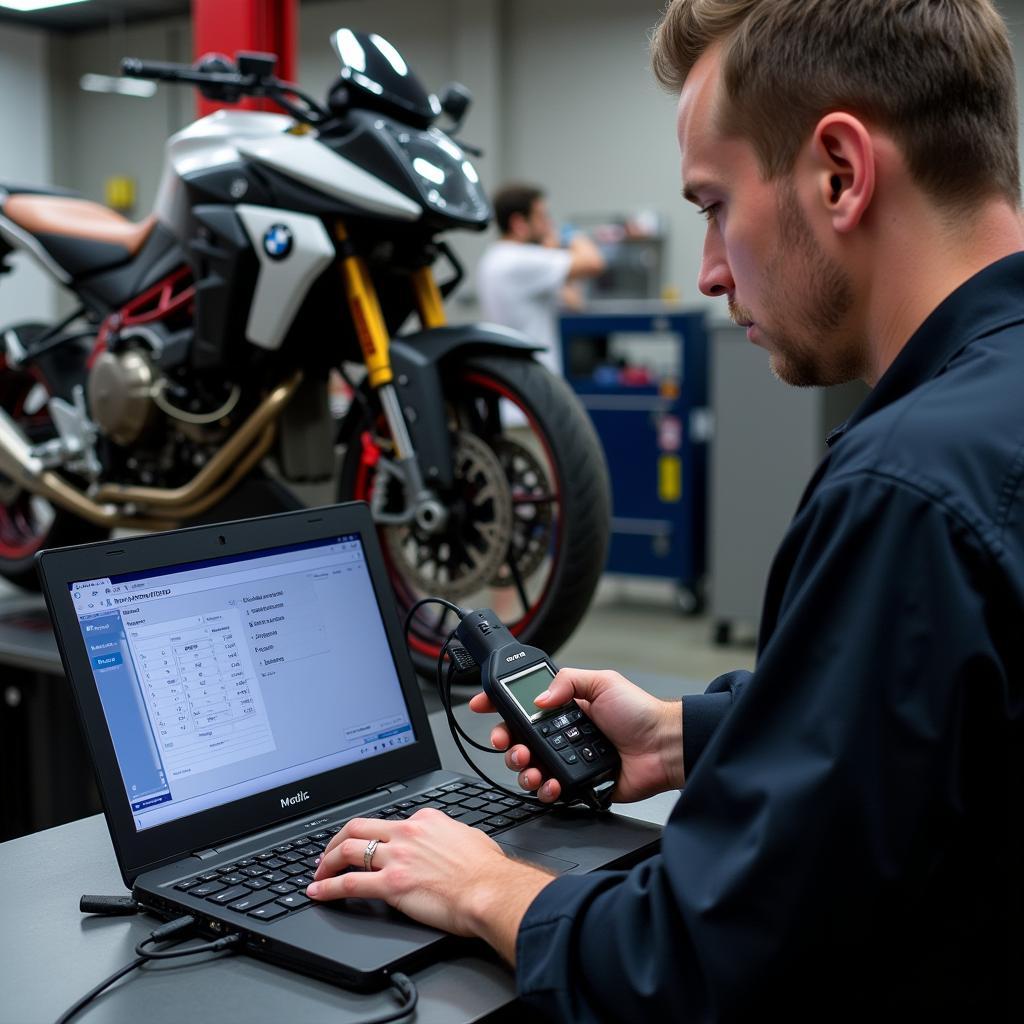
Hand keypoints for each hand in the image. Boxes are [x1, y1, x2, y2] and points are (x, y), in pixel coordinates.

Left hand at [307, 808, 550, 949]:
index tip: (365, 844)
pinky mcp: (392, 884)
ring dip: (327, 861)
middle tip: (327, 853)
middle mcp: (407, 833)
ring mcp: (397, 857)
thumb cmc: (487, 871)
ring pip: (349, 851)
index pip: (387, 823)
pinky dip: (328, 887)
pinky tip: (317, 891)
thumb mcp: (469, 838)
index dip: (371, 835)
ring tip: (317, 872)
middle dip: (336, 840)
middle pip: (358, 828)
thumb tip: (446, 842)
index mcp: (425, 820)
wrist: (491, 890)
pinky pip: (349, 883)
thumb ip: (449, 836)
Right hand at [469, 667, 682, 803]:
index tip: (481, 704)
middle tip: (506, 742)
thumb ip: (568, 682)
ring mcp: (567, 760)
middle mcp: (561, 734)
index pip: (522, 705)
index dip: (498, 705)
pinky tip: (549, 783)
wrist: (664, 747)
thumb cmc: (640, 712)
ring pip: (528, 767)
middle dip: (504, 741)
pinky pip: (549, 791)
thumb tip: (537, 697)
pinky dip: (543, 789)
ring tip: (529, 766)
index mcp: (564, 708)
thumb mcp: (602, 682)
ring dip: (520, 768)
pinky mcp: (576, 785)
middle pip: (517, 739)